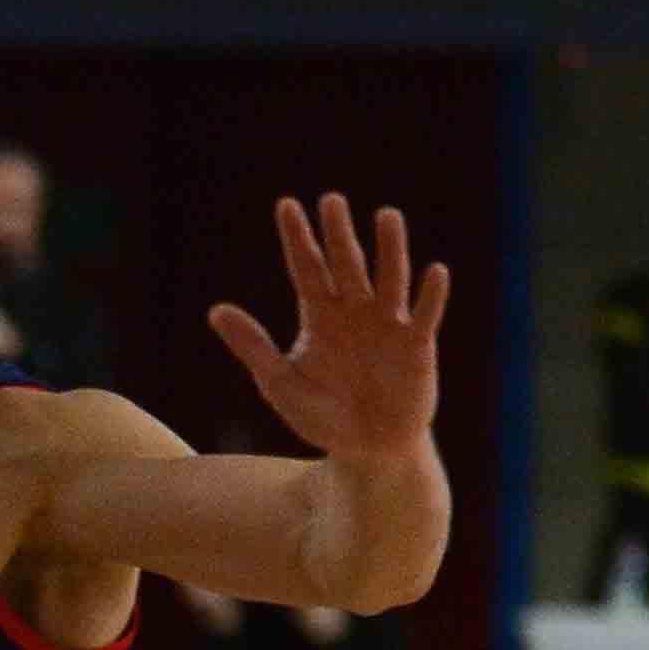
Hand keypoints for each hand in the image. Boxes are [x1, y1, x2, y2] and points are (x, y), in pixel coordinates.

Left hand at [208, 195, 449, 463]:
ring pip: (389, 278)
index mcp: (320, 317)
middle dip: (337, 234)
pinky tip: (433, 271)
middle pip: (345, 264)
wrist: (365, 449)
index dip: (297, 239)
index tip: (285, 206)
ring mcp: (388, 325)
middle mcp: (355, 312)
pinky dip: (430, 295)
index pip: (306, 269)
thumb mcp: (279, 382)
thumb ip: (253, 346)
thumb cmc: (321, 416)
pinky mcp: (417, 346)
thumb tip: (215, 310)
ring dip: (389, 249)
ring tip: (385, 215)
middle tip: (330, 200)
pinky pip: (426, 315)